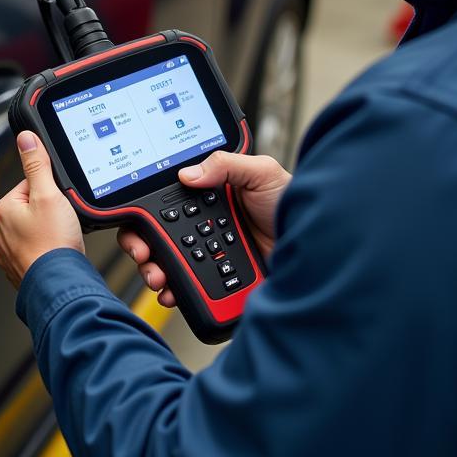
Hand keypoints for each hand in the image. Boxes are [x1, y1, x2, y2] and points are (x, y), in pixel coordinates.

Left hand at [0, 131, 84, 288]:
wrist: (59, 285)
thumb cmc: (53, 244)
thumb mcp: (49, 194)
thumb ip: (37, 164)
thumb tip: (26, 139)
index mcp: (4, 209)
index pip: (29, 185)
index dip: (50, 191)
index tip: (59, 203)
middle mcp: (0, 231)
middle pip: (32, 207)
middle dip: (49, 213)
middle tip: (61, 223)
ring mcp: (8, 252)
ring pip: (34, 230)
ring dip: (47, 232)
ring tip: (59, 239)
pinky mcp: (19, 268)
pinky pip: (35, 250)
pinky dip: (45, 251)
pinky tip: (55, 253)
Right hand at [118, 151, 290, 307]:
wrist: (317, 247)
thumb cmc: (293, 203)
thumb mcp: (262, 172)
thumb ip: (226, 164)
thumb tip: (189, 173)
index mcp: (208, 195)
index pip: (166, 202)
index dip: (146, 214)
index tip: (139, 226)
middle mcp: (203, 224)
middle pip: (158, 235)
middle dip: (142, 246)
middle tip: (144, 254)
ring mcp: (210, 253)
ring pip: (168, 263)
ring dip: (155, 271)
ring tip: (159, 276)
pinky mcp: (219, 279)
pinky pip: (191, 287)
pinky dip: (176, 291)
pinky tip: (174, 292)